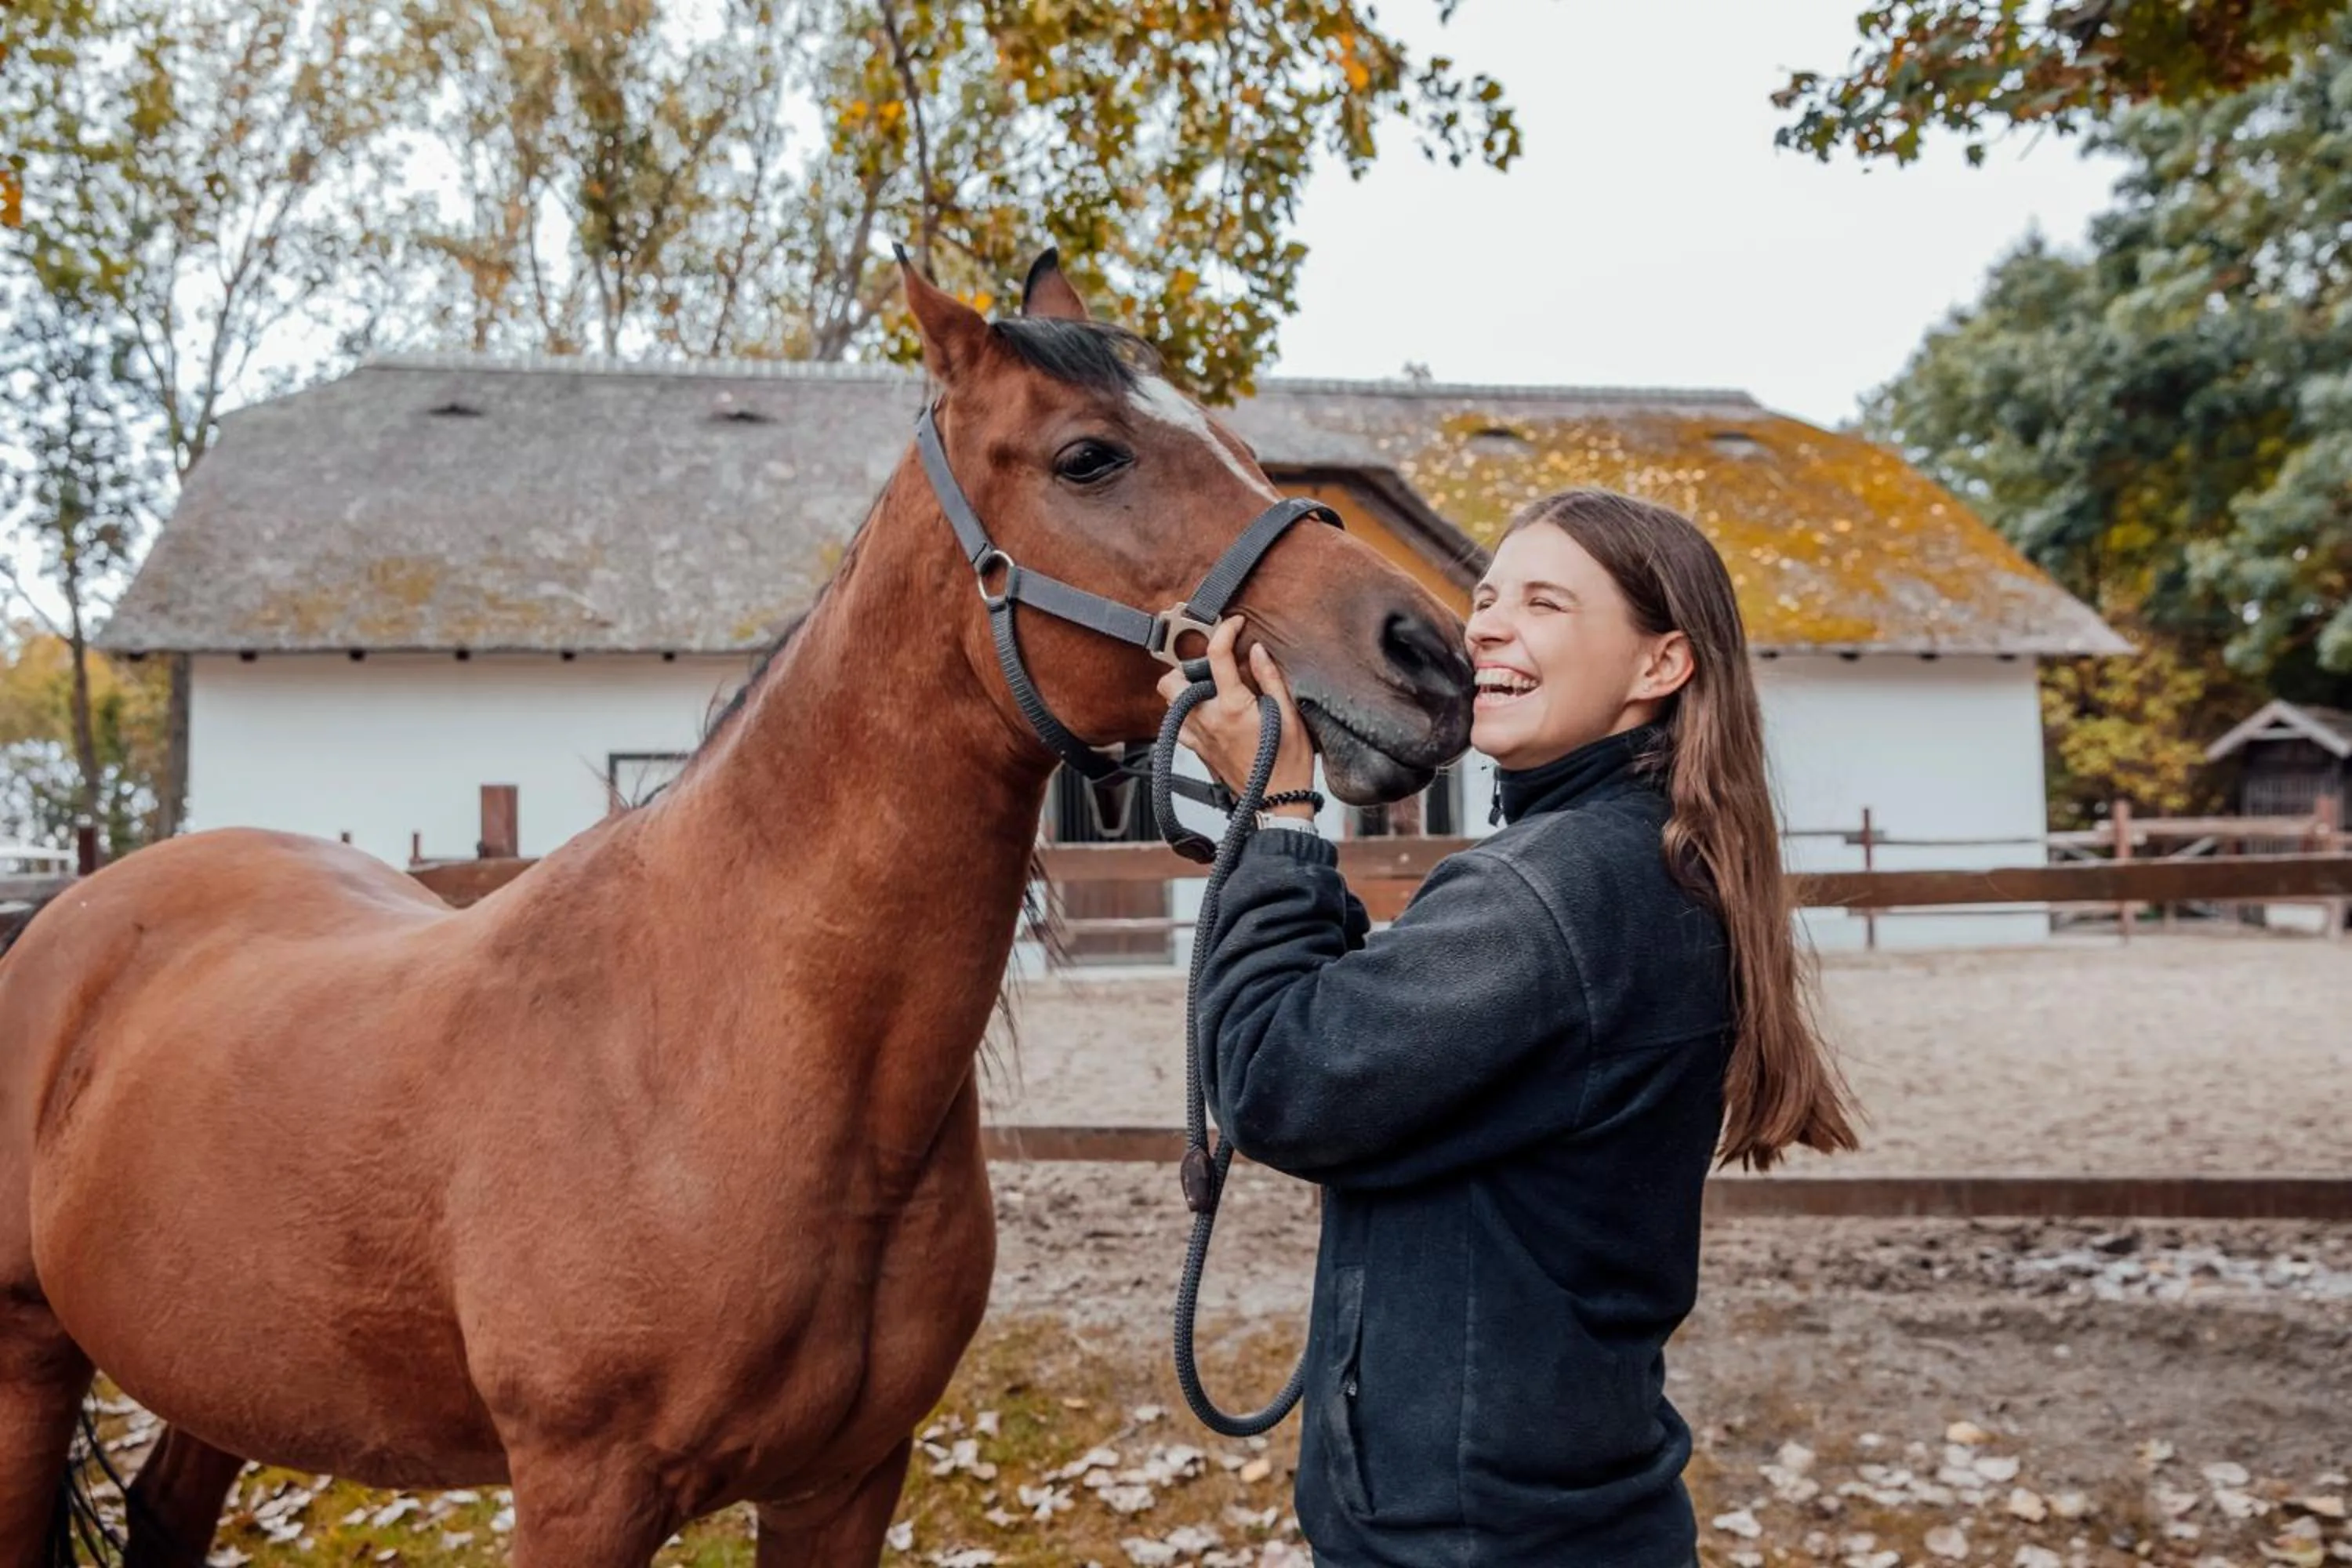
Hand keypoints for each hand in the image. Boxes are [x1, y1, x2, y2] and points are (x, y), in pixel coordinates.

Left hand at [1155, 618, 1315, 809]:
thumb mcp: (1290, 716)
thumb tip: (1257, 652)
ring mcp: (1198, 738)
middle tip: (1212, 667)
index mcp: (1232, 707)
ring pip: (1169, 703)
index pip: (1216, 656)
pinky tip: (1206, 712)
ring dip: (1184, 690)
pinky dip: (1185, 714)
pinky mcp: (1198, 752)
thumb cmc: (1289, 763)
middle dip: (1186, 666)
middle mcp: (1207, 721)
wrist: (1278, 802)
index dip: (1225, 632)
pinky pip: (1177, 727)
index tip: (1235, 625)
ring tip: (1210, 688)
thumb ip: (1270, 679)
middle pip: (1172, 681)